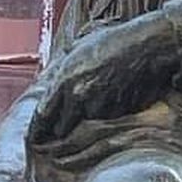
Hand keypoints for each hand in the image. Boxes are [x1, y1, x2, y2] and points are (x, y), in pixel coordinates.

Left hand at [29, 16, 174, 143]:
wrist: (147, 46)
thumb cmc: (114, 42)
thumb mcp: (78, 49)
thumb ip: (60, 69)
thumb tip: (48, 83)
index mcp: (64, 79)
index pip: (43, 115)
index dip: (37, 130)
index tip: (35, 139)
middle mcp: (78, 95)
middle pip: (62, 127)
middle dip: (62, 128)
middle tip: (63, 127)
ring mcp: (99, 106)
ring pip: (85, 123)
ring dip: (88, 118)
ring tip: (100, 96)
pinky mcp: (117, 113)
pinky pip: (106, 120)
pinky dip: (107, 114)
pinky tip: (115, 95)